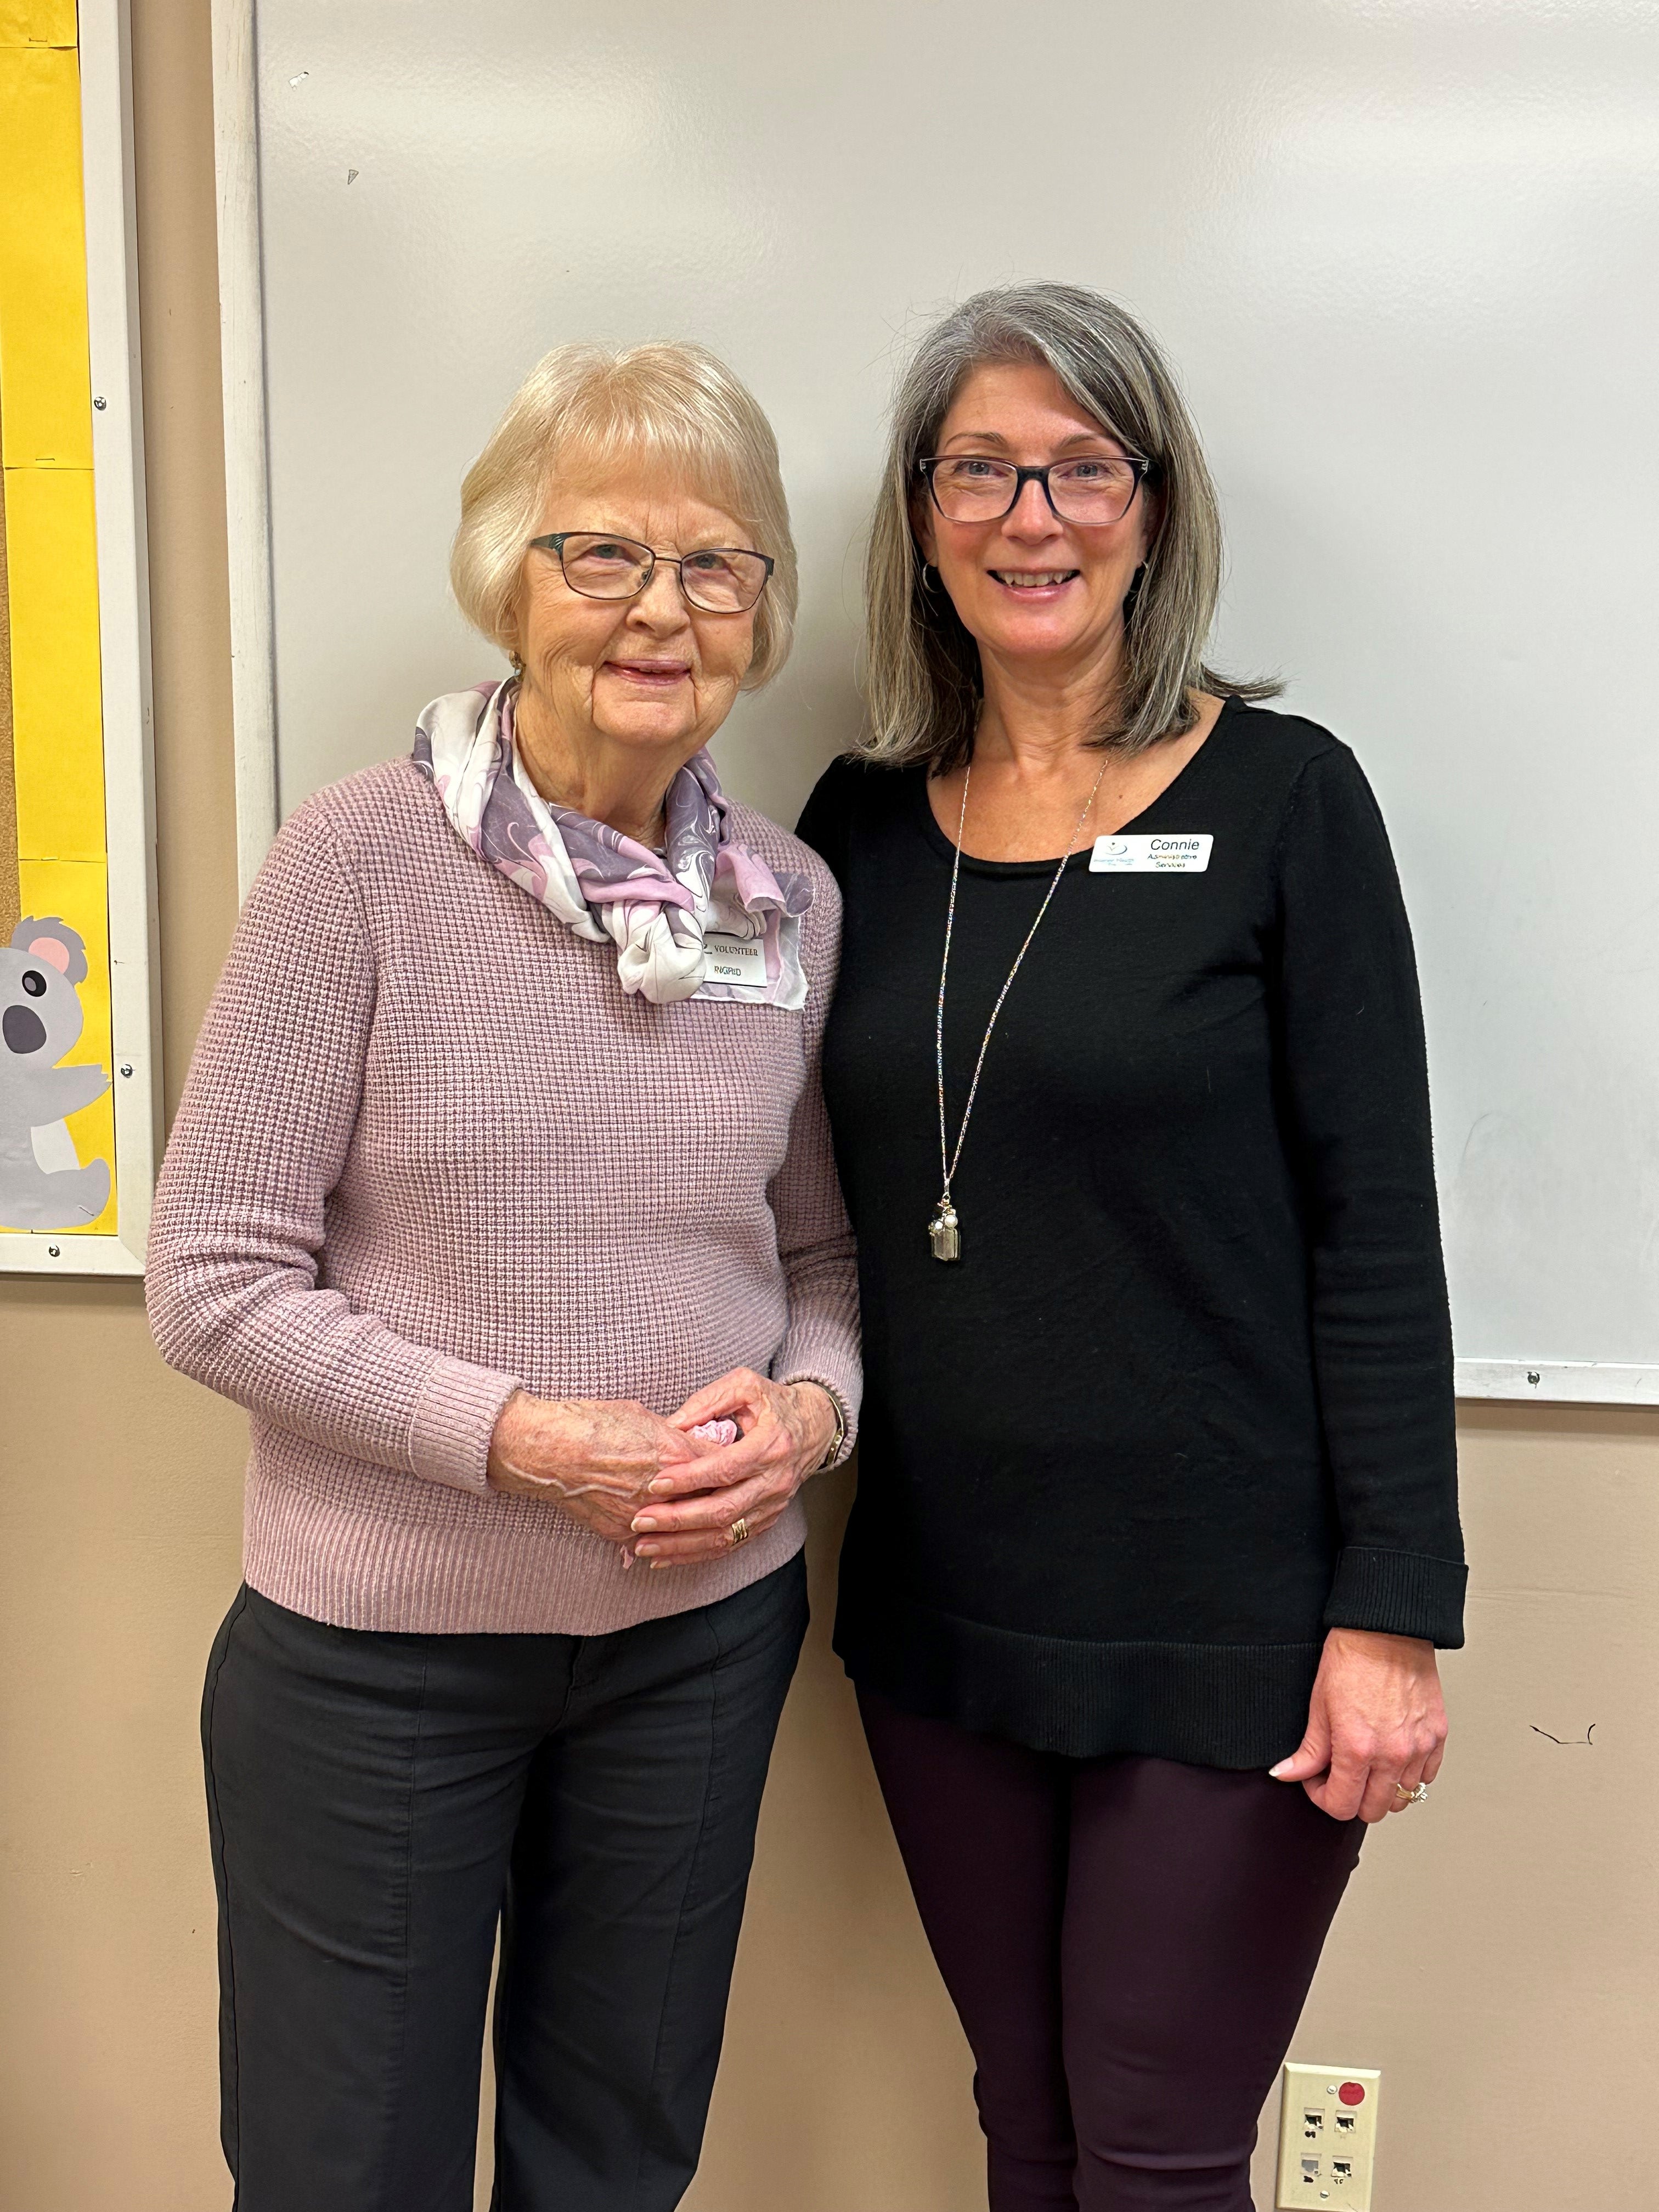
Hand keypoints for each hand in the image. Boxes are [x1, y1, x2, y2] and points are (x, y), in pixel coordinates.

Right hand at [485, 1391, 718, 1547]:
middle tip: (731, 1495)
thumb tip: (689, 1442)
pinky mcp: (621, 1533)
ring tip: (703, 1518)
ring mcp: (643, 1515)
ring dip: (694, 1524)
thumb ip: (673, 1435)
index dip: (733, 1466)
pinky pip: (651, 1541)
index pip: (722, 1466)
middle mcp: (664, 1490)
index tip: (739, 1466)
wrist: (548, 1450)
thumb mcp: (641, 1416)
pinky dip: (660, 1537)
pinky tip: (666, 1534)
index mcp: (675, 1454)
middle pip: (711, 1502)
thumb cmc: (591, 1423)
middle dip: (721, 1498)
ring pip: (683, 1529)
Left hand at [625, 1370, 839, 1569]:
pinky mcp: (768, 1520)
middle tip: (640, 1521)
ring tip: (645, 1546)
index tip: (655, 1483)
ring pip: (725, 1535)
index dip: (689, 1479)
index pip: (726, 1469)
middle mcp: (775, 1481)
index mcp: (771, 1445)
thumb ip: (708, 1401)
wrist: (815, 1427)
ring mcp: (773, 1505)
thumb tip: (670, 1426)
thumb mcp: (745, 1385)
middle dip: (678, 1519)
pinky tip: (668, 1555)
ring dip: (682, 1545)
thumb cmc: (774, 1403)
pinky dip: (697, 1554)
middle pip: (723, 1510)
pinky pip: (731, 1544)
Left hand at [1270, 1627, 1447, 1822]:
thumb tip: (1287, 1774)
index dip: (1322, 1797)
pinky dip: (1408, 1775)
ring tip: (1367, 1763)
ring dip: (1382, 1789)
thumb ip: (1308, 1752)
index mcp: (1358, 1749)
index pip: (1342, 1806)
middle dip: (1351, 1798)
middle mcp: (1393, 1754)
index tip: (1317, 1780)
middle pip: (1373, 1810)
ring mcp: (1419, 1748)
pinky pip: (1426, 1777)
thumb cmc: (1351, 1660)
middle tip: (1340, 1773)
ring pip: (1403, 1798)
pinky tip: (1391, 1754)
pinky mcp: (1437, 1736)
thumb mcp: (1318, 1707)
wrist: (1385, 1630)